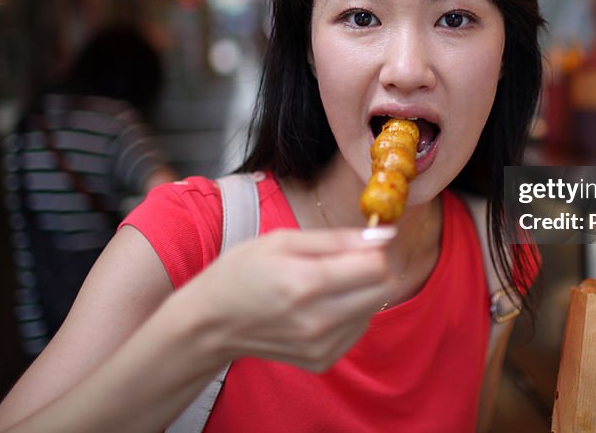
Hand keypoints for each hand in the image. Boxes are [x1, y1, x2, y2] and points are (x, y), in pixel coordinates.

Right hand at [179, 228, 395, 371]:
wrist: (210, 323)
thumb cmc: (241, 272)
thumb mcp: (282, 240)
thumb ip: (337, 239)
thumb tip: (384, 235)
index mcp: (307, 283)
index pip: (377, 267)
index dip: (373, 250)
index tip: (356, 245)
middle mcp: (318, 320)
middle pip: (385, 290)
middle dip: (374, 270)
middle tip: (345, 262)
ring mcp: (321, 346)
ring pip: (374, 310)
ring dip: (360, 293)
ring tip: (322, 286)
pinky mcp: (322, 361)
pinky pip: (358, 329)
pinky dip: (348, 315)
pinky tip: (318, 307)